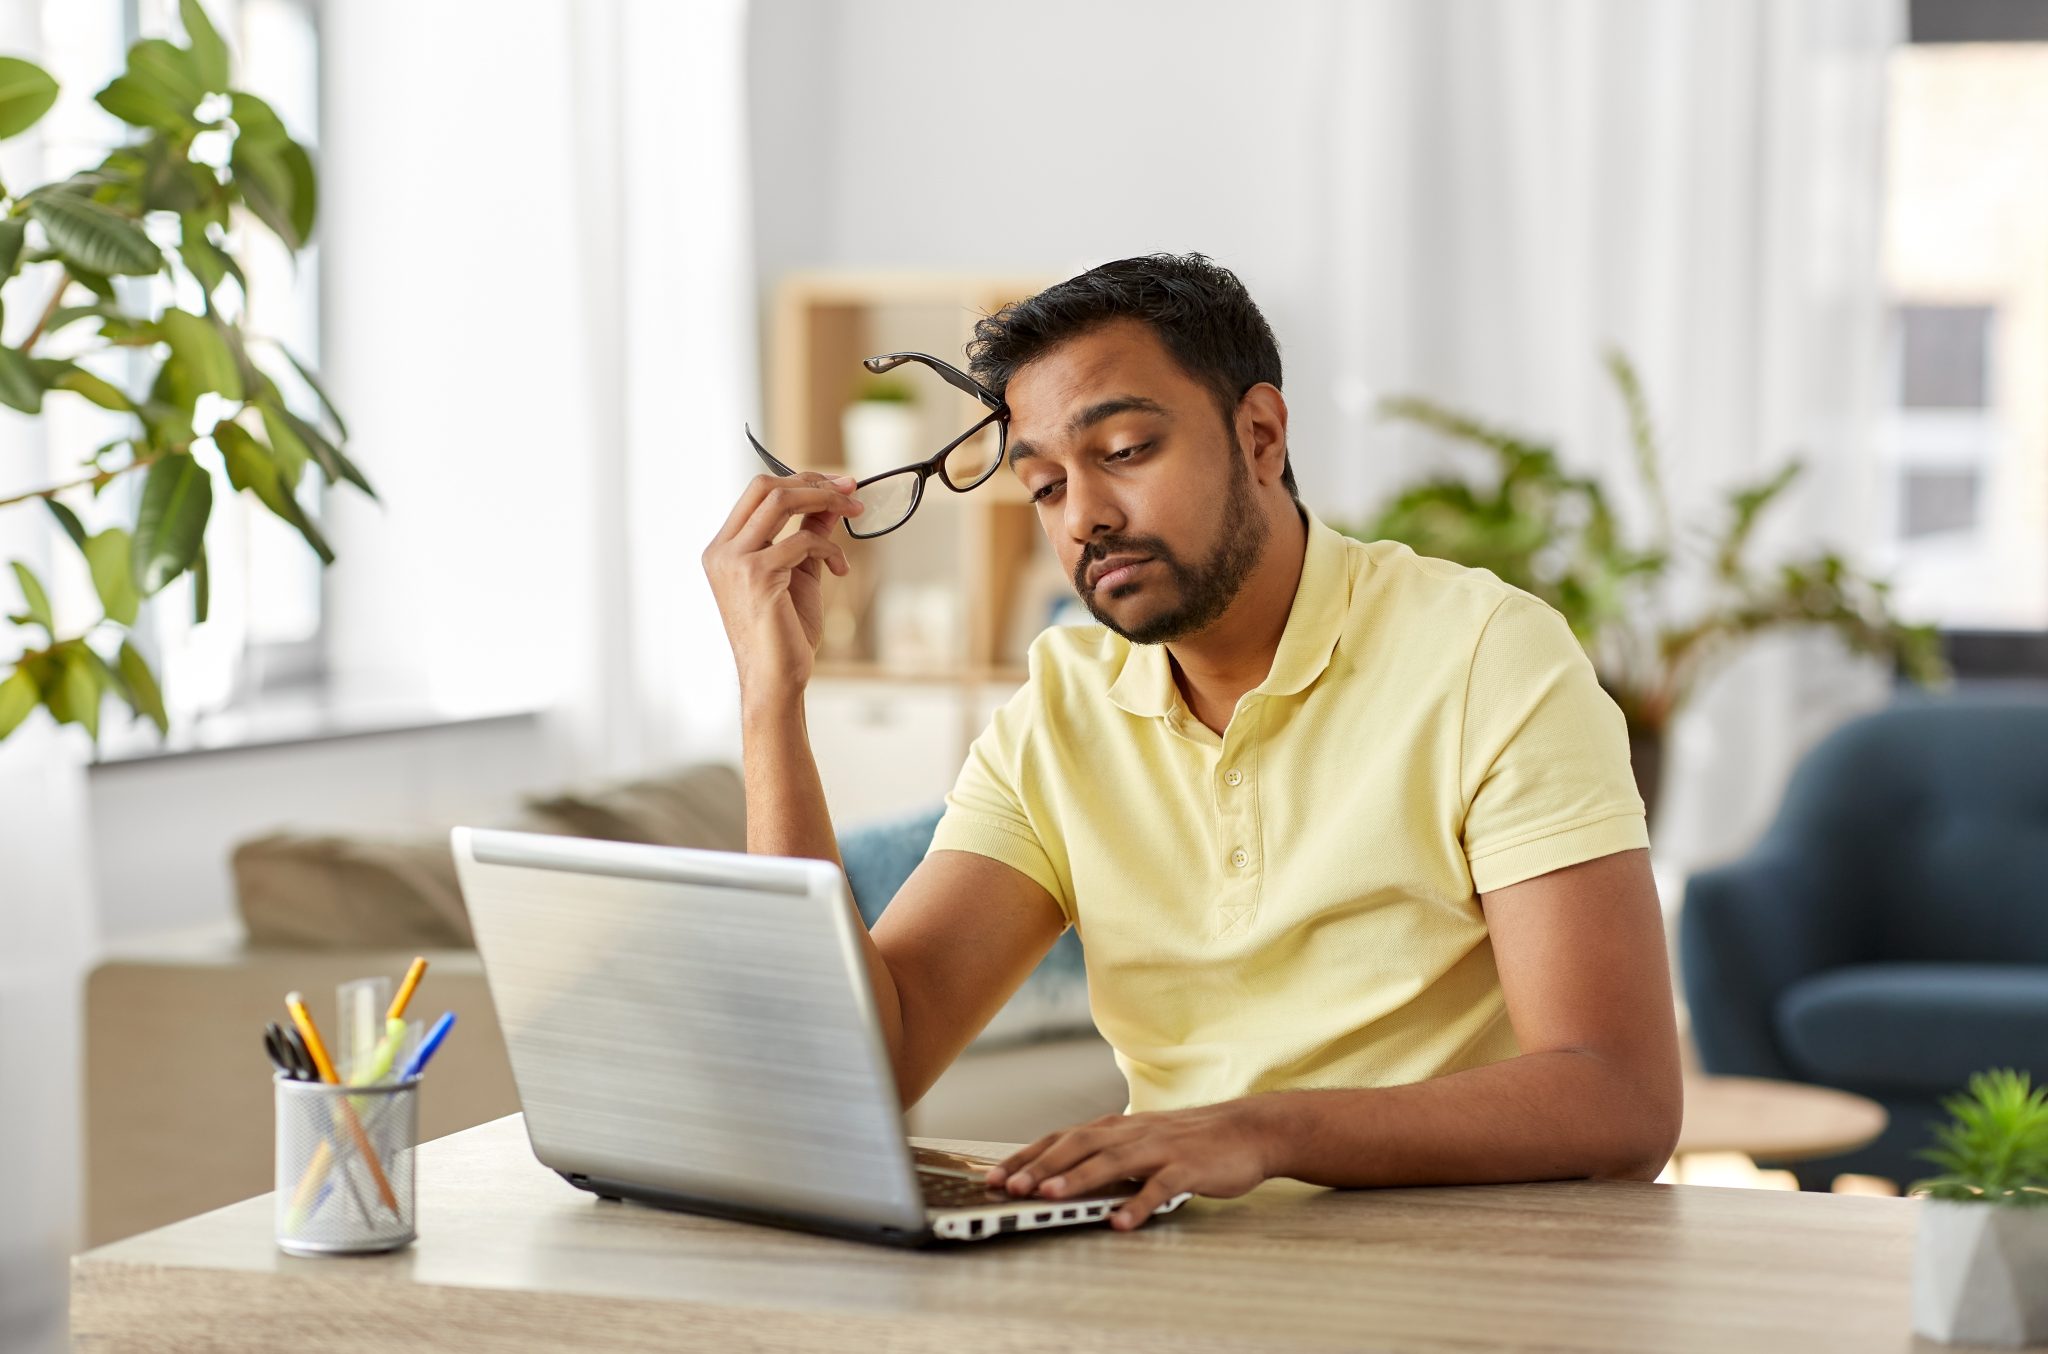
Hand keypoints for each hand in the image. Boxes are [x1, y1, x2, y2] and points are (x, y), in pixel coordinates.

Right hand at [701, 472, 863, 699]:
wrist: (776, 678)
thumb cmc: (784, 633)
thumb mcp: (800, 572)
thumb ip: (810, 534)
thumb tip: (832, 502)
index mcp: (724, 548)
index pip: (757, 493)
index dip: (800, 480)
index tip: (837, 484)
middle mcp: (722, 551)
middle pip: (765, 486)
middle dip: (812, 482)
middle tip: (849, 490)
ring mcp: (735, 561)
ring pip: (781, 501)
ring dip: (825, 501)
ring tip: (853, 513)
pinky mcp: (756, 575)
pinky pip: (802, 540)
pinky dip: (830, 549)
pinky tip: (841, 570)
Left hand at [984, 1101, 1276, 1230]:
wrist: (1249, 1129)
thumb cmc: (1192, 1140)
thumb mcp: (1143, 1140)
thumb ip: (1108, 1153)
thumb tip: (1063, 1172)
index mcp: (1118, 1127)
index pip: (1063, 1137)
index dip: (1028, 1155)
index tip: (994, 1174)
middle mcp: (1133, 1133)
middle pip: (1079, 1145)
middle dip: (1041, 1165)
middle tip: (1010, 1186)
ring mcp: (1160, 1149)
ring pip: (1112, 1161)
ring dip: (1078, 1179)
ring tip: (1050, 1197)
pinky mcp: (1188, 1167)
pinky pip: (1160, 1187)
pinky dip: (1139, 1203)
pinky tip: (1121, 1222)